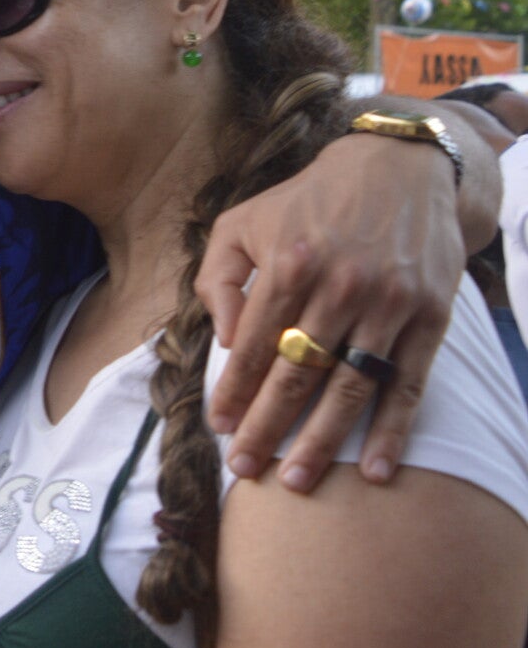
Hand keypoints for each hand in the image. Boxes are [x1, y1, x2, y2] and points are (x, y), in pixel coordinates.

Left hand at [197, 132, 461, 491]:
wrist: (400, 167)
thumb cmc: (307, 201)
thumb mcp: (242, 221)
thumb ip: (218, 277)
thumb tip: (223, 337)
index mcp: (288, 264)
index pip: (251, 345)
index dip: (233, 391)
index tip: (219, 427)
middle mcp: (338, 286)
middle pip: (296, 375)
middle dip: (267, 427)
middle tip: (246, 469)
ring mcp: (388, 303)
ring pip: (349, 388)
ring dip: (322, 441)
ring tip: (296, 480)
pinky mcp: (429, 315)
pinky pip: (408, 385)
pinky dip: (392, 431)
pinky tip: (373, 470)